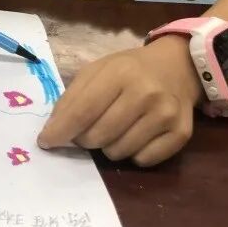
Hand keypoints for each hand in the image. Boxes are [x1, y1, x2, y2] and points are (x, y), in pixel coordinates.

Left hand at [37, 36, 201, 166]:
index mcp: (120, 73)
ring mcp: (166, 114)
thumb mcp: (97, 71)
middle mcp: (146, 93)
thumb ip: (73, 97)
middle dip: (84, 139)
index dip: (61, 131)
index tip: (45, 142)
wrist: (177, 66)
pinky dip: (133, 154)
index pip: (83, 111)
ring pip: (119, 152)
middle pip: (99, 136)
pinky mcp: (181, 133)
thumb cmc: (129, 69)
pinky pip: (143, 160)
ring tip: (115, 128)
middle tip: (87, 130)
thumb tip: (53, 131)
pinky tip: (136, 135)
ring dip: (108, 146)